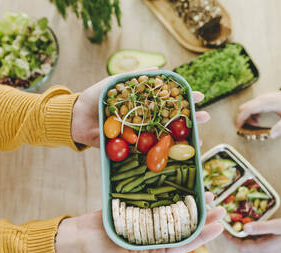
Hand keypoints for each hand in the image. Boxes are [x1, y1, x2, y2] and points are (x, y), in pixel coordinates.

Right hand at [55, 193, 224, 252]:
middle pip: (184, 224)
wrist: (80, 237)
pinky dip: (169, 191)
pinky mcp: (137, 205)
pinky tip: (182, 184)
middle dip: (202, 216)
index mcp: (156, 251)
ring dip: (190, 202)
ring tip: (206, 193)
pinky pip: (156, 198)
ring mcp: (147, 218)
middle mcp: (155, 234)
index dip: (203, 234)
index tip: (219, 226)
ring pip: (174, 209)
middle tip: (219, 205)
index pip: (185, 242)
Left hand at [71, 72, 209, 146]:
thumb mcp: (114, 83)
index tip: (198, 96)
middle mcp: (144, 120)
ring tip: (199, 138)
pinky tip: (177, 155)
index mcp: (143, 105)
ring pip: (165, 137)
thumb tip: (158, 69)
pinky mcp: (130, 149)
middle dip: (190, 119)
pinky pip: (148, 152)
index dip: (184, 99)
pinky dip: (163, 154)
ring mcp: (139, 135)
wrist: (75, 119)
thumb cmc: (93, 98)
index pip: (168, 101)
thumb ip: (134, 77)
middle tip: (206, 117)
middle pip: (172, 120)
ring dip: (183, 139)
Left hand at [223, 218, 280, 252]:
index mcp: (262, 248)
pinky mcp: (269, 242)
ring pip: (248, 241)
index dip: (230, 238)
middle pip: (242, 244)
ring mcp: (266, 246)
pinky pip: (255, 238)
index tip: (224, 228)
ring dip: (241, 233)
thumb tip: (244, 227)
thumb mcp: (276, 226)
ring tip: (235, 220)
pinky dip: (249, 231)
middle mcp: (262, 249)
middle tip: (228, 223)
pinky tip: (248, 222)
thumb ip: (260, 227)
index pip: (240, 246)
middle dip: (233, 235)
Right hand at [236, 91, 280, 138]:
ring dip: (247, 117)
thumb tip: (271, 135)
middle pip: (244, 107)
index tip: (239, 126)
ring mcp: (260, 98)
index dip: (241, 118)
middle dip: (242, 118)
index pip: (248, 109)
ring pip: (246, 107)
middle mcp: (261, 99)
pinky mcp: (261, 100)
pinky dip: (250, 114)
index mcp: (266, 103)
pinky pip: (250, 106)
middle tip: (247, 128)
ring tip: (255, 124)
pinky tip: (257, 119)